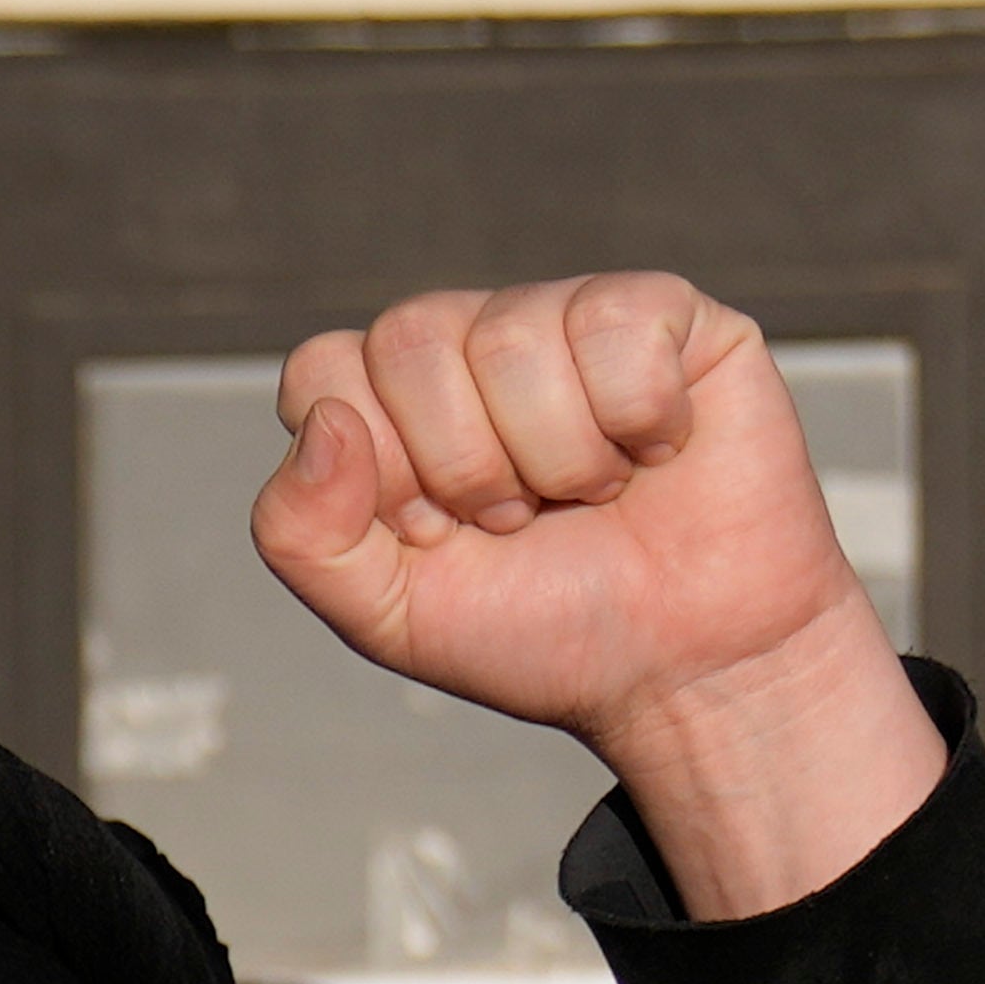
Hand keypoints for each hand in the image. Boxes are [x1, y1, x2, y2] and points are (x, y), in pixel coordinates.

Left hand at [254, 272, 939, 918]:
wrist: (683, 669)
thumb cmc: (539, 632)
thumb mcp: (385, 614)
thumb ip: (301, 535)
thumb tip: (323, 423)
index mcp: (392, 405)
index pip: (322, 371)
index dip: (376, 465)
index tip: (434, 531)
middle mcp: (471, 345)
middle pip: (407, 338)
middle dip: (462, 465)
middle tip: (517, 519)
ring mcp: (566, 320)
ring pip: (511, 337)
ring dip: (555, 457)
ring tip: (590, 496)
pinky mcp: (668, 315)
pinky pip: (619, 325)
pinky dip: (639, 419)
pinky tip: (658, 453)